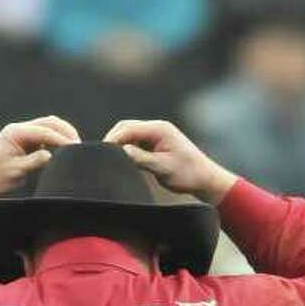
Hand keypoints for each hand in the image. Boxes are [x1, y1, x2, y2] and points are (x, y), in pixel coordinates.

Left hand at [0, 117, 79, 197]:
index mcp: (15, 133)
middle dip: (65, 131)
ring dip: (61, 133)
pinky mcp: (25, 141)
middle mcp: (19, 129)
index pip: (43, 131)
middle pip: (48, 122)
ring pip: (47, 126)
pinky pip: (44, 136)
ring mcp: (22, 134)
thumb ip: (33, 162)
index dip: (60, 138)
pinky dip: (55, 140)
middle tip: (78, 145)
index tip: (74, 147)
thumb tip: (51, 155)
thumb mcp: (14, 172)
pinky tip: (63, 150)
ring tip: (74, 146)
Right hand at [103, 119, 235, 204]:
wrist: (204, 178)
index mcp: (159, 129)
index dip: (112, 140)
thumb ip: (141, 158)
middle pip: (125, 127)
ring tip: (108, 161)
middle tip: (100, 158)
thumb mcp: (162, 168)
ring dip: (118, 145)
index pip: (128, 128)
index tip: (101, 154)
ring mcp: (155, 135)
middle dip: (112, 140)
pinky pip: (135, 142)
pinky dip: (125, 149)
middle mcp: (156, 128)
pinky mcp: (154, 144)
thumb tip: (121, 151)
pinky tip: (120, 162)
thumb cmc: (187, 174)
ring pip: (128, 134)